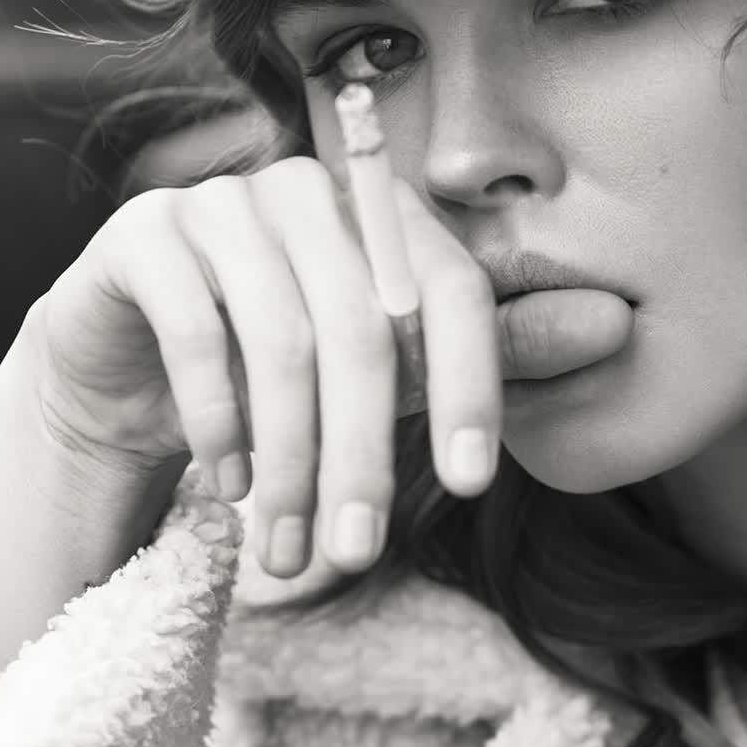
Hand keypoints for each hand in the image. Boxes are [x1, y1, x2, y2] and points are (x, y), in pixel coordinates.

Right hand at [24, 158, 633, 577]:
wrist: (133, 364)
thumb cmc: (287, 367)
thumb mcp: (395, 374)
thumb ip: (489, 353)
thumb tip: (614, 325)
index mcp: (387, 213)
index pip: (452, 288)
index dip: (471, 386)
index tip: (470, 487)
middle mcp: (310, 190)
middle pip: (365, 329)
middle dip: (364, 457)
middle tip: (357, 556)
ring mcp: (221, 202)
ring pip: (282, 340)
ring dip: (290, 463)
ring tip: (288, 551)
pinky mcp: (144, 235)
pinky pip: (196, 332)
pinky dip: (219, 424)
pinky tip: (228, 489)